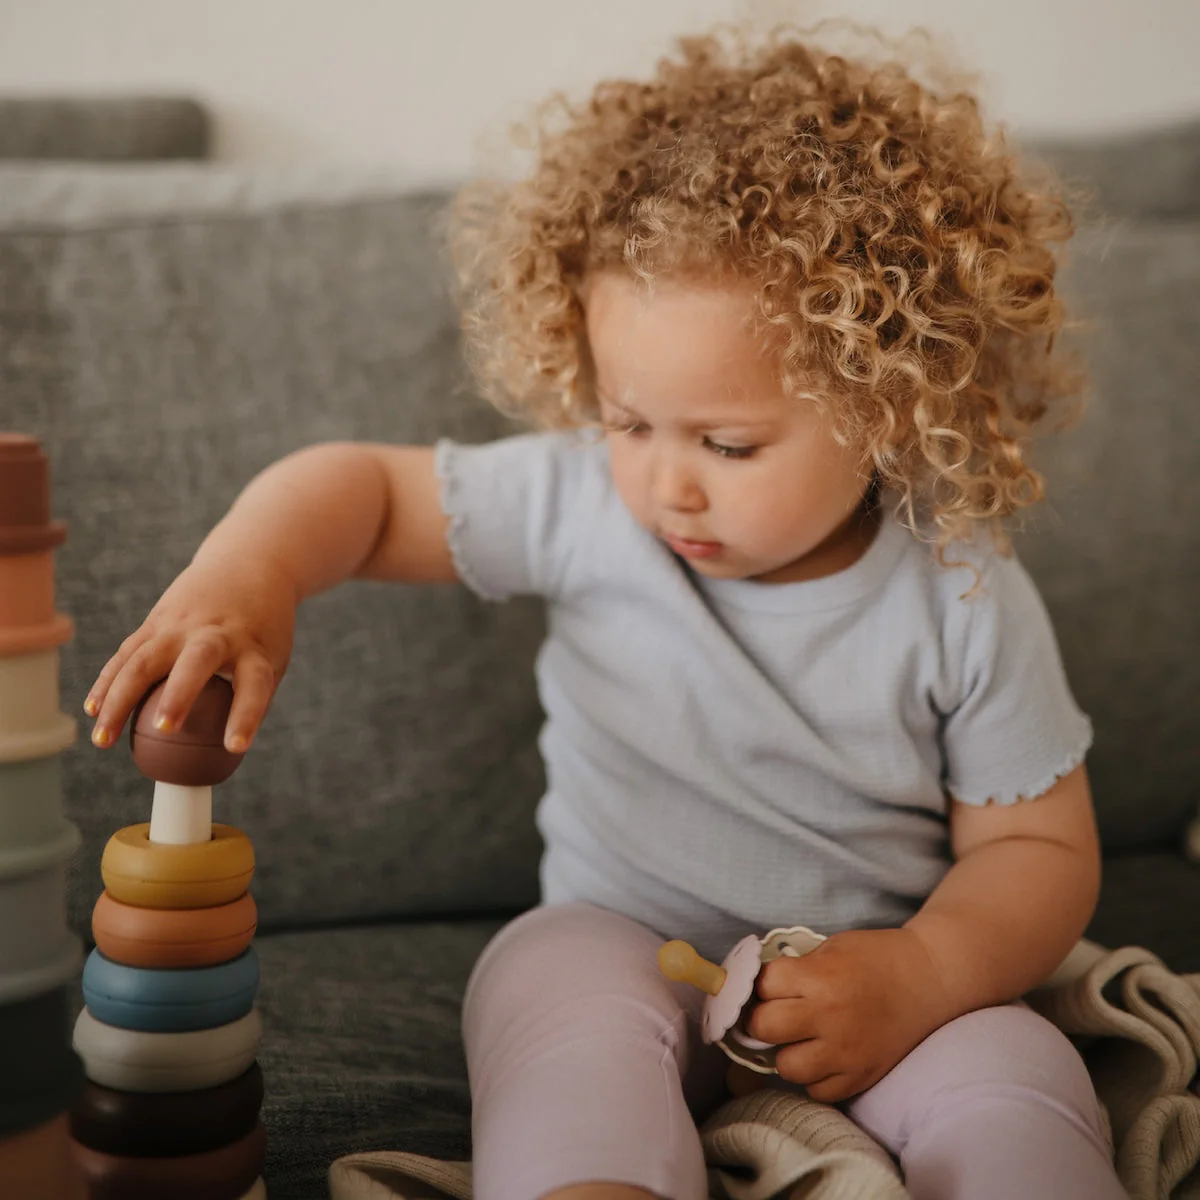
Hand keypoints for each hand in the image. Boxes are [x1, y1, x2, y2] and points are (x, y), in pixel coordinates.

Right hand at [85, 551, 296, 754]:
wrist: (249, 566)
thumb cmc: (262, 629)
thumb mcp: (272, 659)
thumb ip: (251, 699)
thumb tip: (222, 755)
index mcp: (255, 648)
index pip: (255, 684)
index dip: (246, 716)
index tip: (236, 747)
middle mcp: (218, 633)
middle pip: (197, 660)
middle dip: (179, 694)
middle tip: (164, 730)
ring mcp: (183, 623)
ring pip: (145, 659)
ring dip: (120, 699)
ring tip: (103, 741)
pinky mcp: (157, 620)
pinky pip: (127, 653)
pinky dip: (108, 682)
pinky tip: (93, 711)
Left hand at [745, 927, 956, 1102]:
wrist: (928, 979)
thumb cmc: (877, 957)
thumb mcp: (831, 947)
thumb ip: (797, 969)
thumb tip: (760, 989)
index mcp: (820, 978)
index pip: (764, 986)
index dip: (762, 984)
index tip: (770, 985)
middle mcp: (829, 1017)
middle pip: (765, 1027)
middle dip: (762, 1018)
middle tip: (773, 1013)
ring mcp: (846, 1052)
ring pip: (787, 1067)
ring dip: (787, 1052)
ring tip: (799, 1038)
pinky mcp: (862, 1076)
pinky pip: (818, 1091)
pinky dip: (815, 1077)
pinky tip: (823, 1056)